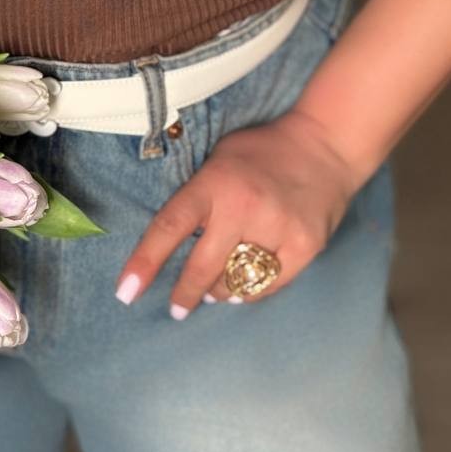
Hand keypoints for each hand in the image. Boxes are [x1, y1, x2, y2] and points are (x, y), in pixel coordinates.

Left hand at [114, 109, 362, 317]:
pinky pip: (267, 286)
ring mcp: (276, 228)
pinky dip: (251, 290)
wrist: (325, 145)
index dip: (144, 262)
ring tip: (216, 287)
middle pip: (202, 267)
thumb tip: (172, 240)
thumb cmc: (261, 151)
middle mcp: (243, 207)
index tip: (125, 292)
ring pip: (235, 283)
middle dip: (185, 294)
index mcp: (214, 183)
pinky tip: (246, 282)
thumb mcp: (219, 158)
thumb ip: (198, 194)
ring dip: (220, 290)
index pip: (169, 227)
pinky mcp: (304, 245)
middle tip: (178, 306)